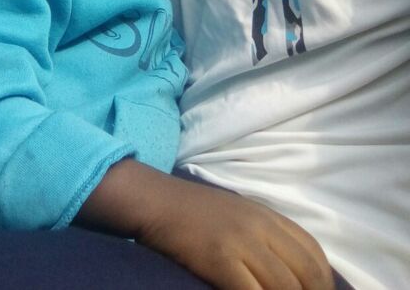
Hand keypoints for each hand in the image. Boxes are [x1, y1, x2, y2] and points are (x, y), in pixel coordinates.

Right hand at [138, 173, 333, 289]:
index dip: (324, 283)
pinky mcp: (220, 259)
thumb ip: (266, 237)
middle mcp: (261, 226)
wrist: (157, 201)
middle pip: (307, 273)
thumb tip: (291, 275)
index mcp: (268, 215)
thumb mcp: (239, 215)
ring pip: (285, 287)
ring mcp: (242, 242)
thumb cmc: (194, 212)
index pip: (314, 252)